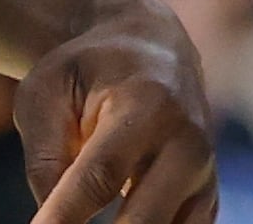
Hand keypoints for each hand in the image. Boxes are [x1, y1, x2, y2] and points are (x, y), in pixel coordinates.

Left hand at [19, 0, 218, 223]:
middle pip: (145, 219)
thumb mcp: (47, 92)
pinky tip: (122, 220)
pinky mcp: (207, 195)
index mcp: (145, 103)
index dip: (64, 215)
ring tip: (86, 220)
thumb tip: (54, 223)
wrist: (154, 46)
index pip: (101, 175)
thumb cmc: (89, 70)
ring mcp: (203, 172)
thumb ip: (45, 158)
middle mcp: (186, 141)